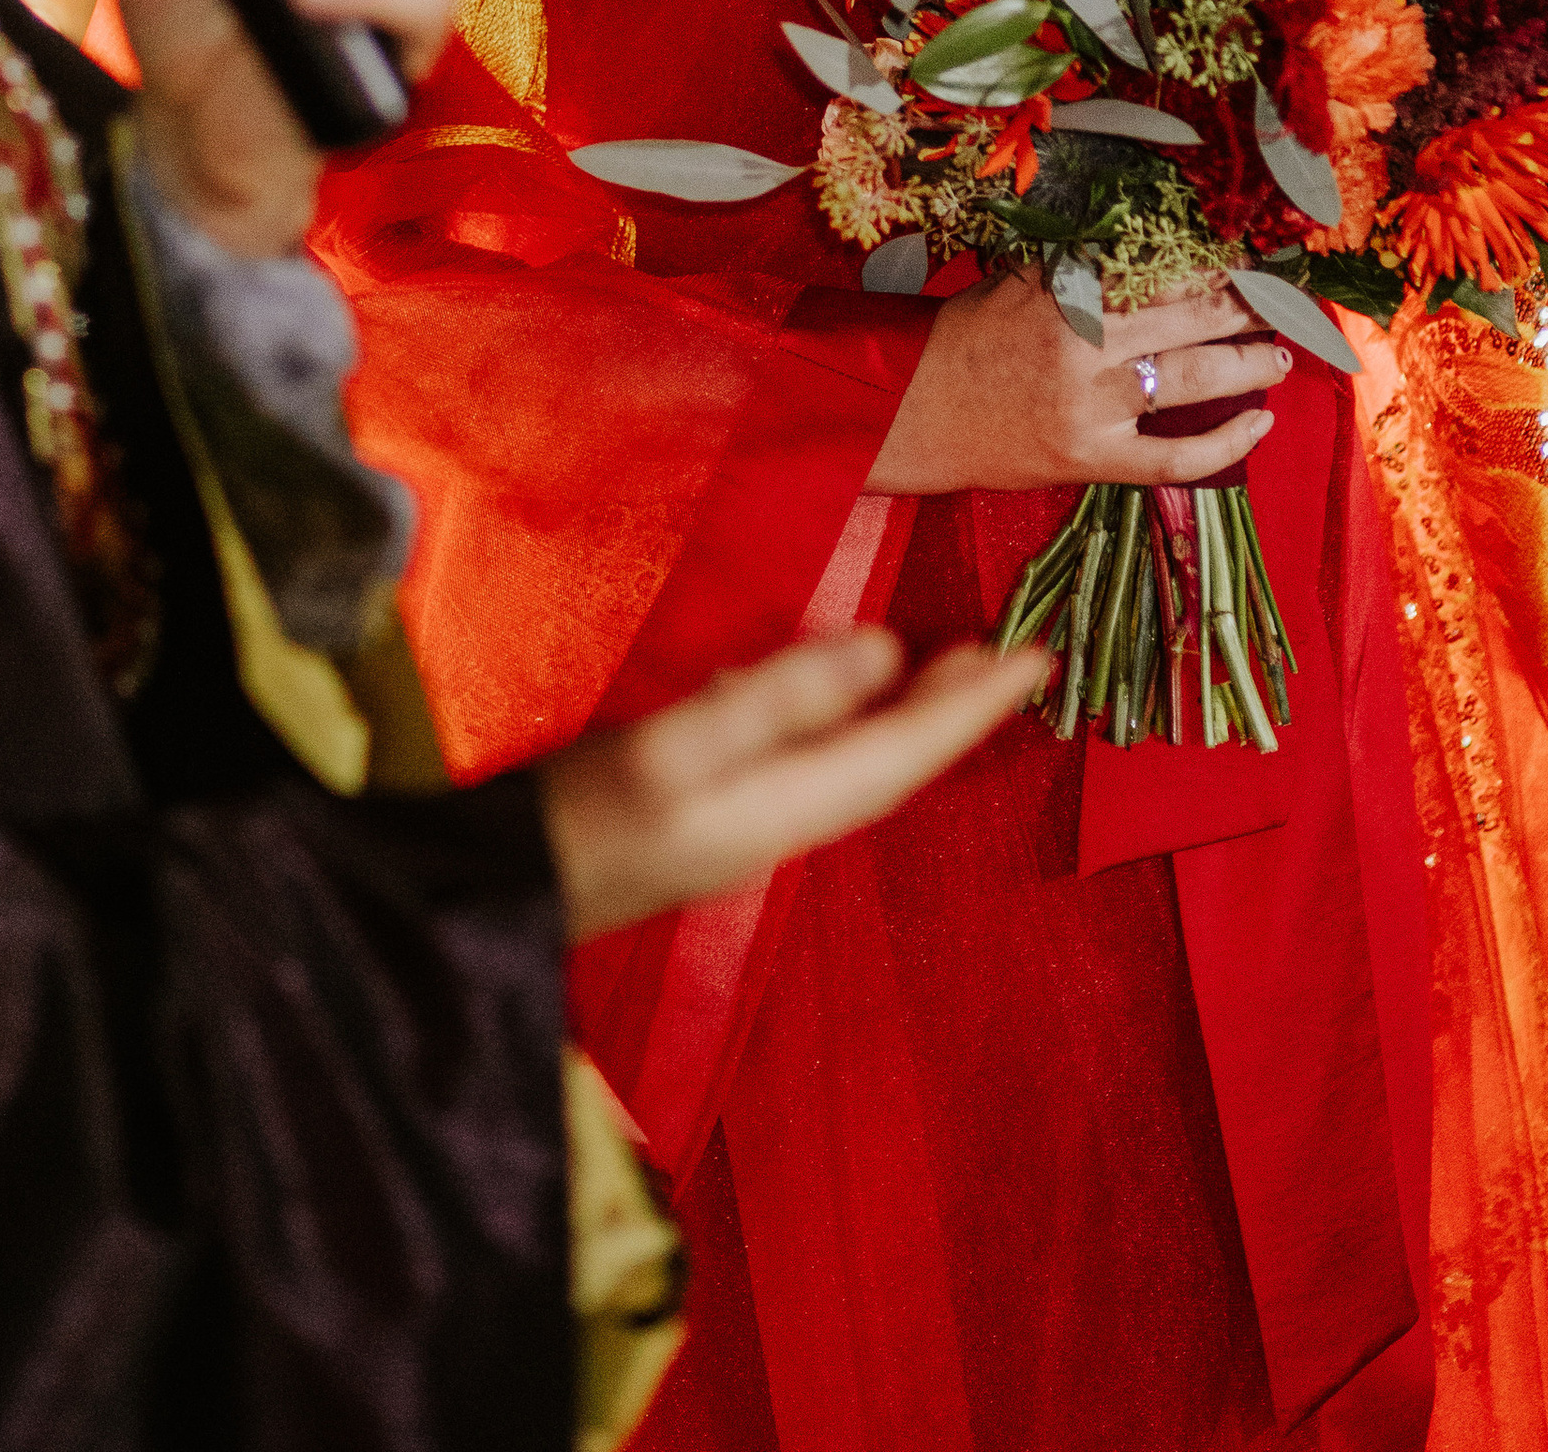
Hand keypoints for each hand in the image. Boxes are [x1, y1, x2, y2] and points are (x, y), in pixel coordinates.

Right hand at [541, 630, 1047, 941]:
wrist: (508, 895)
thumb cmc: (586, 818)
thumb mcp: (680, 744)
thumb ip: (783, 696)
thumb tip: (886, 653)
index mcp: (792, 805)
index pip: (910, 750)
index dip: (976, 705)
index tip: (1039, 660)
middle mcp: (788, 820)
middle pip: (896, 760)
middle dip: (956, 711)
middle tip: (1013, 655)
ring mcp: (753, 821)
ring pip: (860, 760)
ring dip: (910, 714)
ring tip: (949, 668)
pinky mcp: (720, 810)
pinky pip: (818, 759)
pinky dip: (851, 720)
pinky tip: (838, 693)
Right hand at [863, 273, 1284, 496]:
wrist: (912, 410)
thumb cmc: (966, 335)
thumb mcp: (1021, 280)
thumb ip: (1085, 268)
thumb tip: (1164, 253)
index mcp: (1069, 290)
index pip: (1164, 268)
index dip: (1216, 263)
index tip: (1251, 257)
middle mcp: (1087, 344)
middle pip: (1194, 317)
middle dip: (1248, 307)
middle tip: (1286, 301)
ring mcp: (1093, 406)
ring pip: (1195, 379)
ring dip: (1250, 363)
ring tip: (1281, 354)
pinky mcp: (1092, 459)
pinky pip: (1176, 458)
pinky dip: (1227, 444)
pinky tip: (1262, 423)